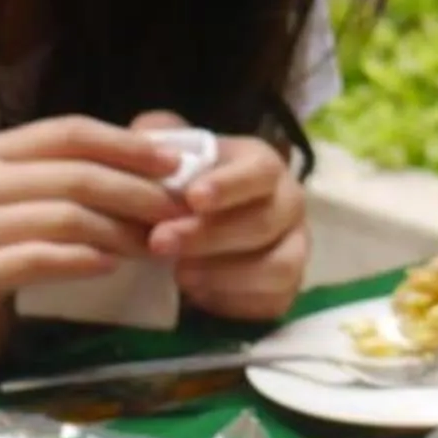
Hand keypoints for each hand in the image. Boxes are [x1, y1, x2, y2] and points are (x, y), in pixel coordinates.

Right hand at [0, 116, 185, 323]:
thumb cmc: (4, 247)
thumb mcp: (38, 200)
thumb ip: (84, 172)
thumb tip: (163, 153)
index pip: (71, 132)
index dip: (127, 145)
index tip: (176, 165)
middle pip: (74, 176)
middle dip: (137, 194)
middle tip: (178, 215)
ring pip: (62, 217)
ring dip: (120, 232)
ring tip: (156, 245)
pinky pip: (36, 259)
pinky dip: (82, 260)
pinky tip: (111, 266)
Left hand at [133, 110, 308, 324]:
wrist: (202, 229)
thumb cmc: (185, 187)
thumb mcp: (169, 154)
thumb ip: (156, 140)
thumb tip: (144, 136)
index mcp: (264, 166)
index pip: (260, 172)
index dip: (230, 186)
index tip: (192, 198)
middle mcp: (289, 205)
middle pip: (264, 222)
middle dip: (210, 235)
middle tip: (160, 242)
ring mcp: (294, 247)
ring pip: (279, 265)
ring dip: (227, 273)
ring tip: (179, 275)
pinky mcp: (287, 288)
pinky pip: (274, 300)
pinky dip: (236, 301)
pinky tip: (199, 296)